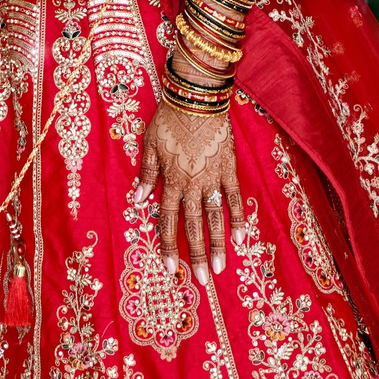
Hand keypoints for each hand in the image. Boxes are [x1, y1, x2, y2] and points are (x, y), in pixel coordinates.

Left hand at [140, 92, 245, 275]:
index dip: (168, 245)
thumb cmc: (169, 119)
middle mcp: (191, 185)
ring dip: (216, 244)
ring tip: (219, 268)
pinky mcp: (229, 169)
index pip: (167, 220)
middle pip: (192, 226)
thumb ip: (146, 175)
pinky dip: (238, 218)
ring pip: (214, 218)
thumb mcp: (149, 145)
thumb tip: (138, 200)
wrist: (197, 98)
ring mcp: (212, 178)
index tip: (170, 268)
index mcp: (170, 181)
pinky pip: (234, 198)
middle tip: (200, 280)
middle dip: (195, 255)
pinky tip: (240, 238)